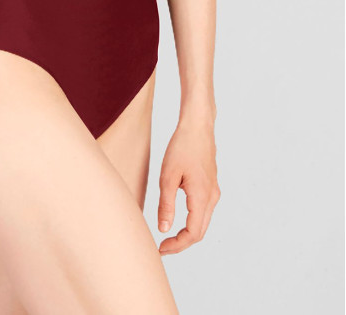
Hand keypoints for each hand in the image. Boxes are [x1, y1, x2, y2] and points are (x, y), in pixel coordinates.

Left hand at [156, 117, 219, 254]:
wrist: (197, 126)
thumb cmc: (181, 147)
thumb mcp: (168, 176)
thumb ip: (166, 205)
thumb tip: (164, 229)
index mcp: (202, 196)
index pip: (193, 233)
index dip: (177, 245)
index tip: (161, 248)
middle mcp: (212, 197)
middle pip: (200, 231)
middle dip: (181, 243)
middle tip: (162, 247)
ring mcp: (213, 191)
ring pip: (202, 222)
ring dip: (187, 233)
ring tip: (167, 236)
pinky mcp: (211, 186)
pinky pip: (203, 211)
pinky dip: (192, 221)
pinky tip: (177, 219)